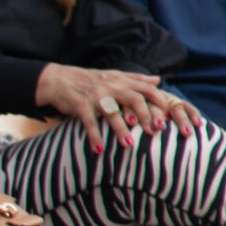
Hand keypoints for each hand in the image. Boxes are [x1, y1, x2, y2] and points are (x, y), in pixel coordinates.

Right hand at [34, 64, 199, 151]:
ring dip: (121, 129)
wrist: (57, 79)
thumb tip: (158, 80)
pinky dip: (94, 135)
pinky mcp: (79, 105)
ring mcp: (95, 96)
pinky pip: (89, 122)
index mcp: (121, 81)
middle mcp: (110, 86)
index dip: (159, 102)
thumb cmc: (88, 80)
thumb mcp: (113, 76)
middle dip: (145, 116)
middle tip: (154, 132)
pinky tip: (98, 149)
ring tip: (129, 144)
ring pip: (112, 112)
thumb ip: (135, 79)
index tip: (168, 116)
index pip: (147, 88)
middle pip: (134, 99)